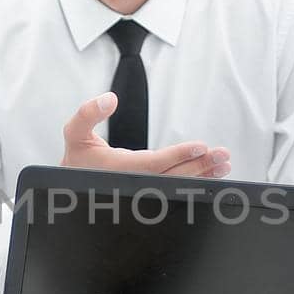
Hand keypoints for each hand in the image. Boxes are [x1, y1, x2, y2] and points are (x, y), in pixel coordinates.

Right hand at [60, 93, 230, 177]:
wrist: (71, 190)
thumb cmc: (77, 160)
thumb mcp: (74, 134)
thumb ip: (87, 113)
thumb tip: (109, 99)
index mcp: (117, 172)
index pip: (153, 165)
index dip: (178, 156)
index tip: (200, 147)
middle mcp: (132, 186)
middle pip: (171, 177)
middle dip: (199, 166)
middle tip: (221, 155)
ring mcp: (142, 193)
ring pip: (176, 186)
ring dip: (202, 175)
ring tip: (223, 164)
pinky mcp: (149, 194)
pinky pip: (174, 188)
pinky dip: (195, 181)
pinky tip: (211, 174)